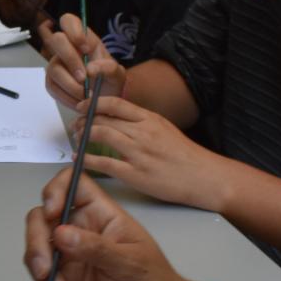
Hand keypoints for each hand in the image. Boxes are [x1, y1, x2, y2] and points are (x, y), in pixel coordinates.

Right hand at [22, 172, 188, 280]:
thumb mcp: (130, 264)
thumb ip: (95, 248)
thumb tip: (59, 232)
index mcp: (101, 215)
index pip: (72, 184)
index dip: (56, 190)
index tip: (51, 212)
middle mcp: (80, 230)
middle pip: (42, 218)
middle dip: (37, 243)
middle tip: (44, 270)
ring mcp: (70, 256)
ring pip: (37, 251)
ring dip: (44, 276)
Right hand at [42, 14, 124, 106]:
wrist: (105, 101)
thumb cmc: (110, 82)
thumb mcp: (118, 75)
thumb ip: (109, 68)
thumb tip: (90, 69)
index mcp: (83, 40)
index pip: (69, 21)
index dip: (73, 30)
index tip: (86, 49)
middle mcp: (66, 48)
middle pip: (56, 40)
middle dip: (70, 59)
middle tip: (85, 78)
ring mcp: (56, 65)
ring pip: (54, 68)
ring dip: (71, 85)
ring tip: (87, 95)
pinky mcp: (52, 82)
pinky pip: (53, 86)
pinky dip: (67, 96)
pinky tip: (79, 101)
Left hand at [76, 96, 230, 211]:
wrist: (204, 177)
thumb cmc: (185, 155)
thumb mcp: (165, 129)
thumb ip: (143, 123)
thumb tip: (119, 119)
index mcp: (150, 119)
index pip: (115, 103)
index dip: (93, 103)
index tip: (83, 106)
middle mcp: (143, 133)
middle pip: (104, 119)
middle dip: (84, 120)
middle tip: (76, 125)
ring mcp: (138, 153)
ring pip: (101, 135)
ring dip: (83, 135)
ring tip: (77, 138)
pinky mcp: (135, 174)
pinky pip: (104, 163)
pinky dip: (87, 159)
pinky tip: (80, 159)